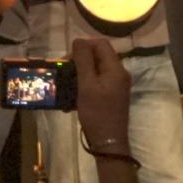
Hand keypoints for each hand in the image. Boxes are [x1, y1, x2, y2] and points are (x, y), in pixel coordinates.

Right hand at [71, 36, 132, 150]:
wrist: (108, 142)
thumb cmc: (97, 113)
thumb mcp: (87, 85)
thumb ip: (83, 61)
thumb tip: (78, 40)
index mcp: (116, 68)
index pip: (101, 44)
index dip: (83, 45)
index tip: (67, 58)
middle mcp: (119, 73)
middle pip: (98, 56)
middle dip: (79, 60)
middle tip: (63, 71)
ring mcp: (116, 85)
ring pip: (95, 69)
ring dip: (79, 74)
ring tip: (65, 84)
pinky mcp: (111, 95)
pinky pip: (96, 82)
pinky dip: (83, 85)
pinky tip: (72, 97)